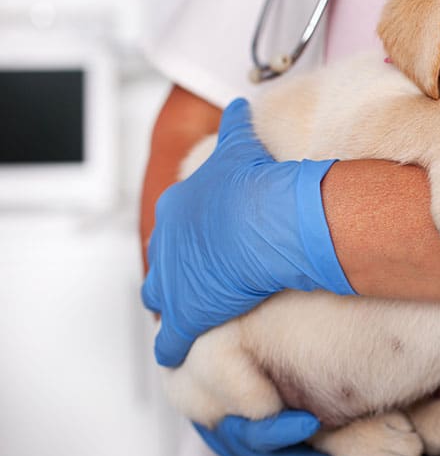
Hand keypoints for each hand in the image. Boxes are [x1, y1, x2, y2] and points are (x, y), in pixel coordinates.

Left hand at [142, 98, 354, 366]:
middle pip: (161, 262)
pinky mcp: (186, 314)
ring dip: (172, 306)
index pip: (176, 224)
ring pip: (160, 298)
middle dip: (175, 271)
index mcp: (178, 206)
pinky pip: (172, 339)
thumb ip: (235, 124)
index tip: (209, 241)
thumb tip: (237, 102)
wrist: (264, 217)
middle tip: (192, 280)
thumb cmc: (256, 184)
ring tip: (185, 316)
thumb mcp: (240, 143)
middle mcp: (167, 242)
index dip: (193, 235)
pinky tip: (178, 352)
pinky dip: (175, 345)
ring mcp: (173, 279)